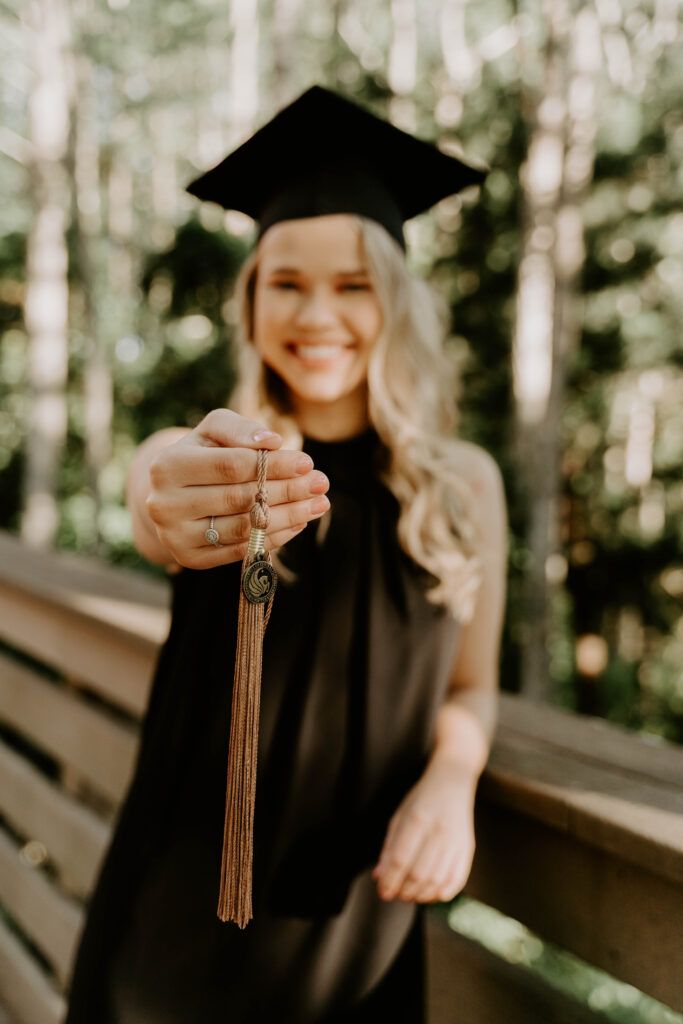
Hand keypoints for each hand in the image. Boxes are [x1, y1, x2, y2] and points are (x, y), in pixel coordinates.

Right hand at [144, 408, 329, 569]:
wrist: (174, 493)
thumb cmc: (203, 454)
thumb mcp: (215, 430)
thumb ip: (241, 429)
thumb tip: (273, 441)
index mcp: (168, 466)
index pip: (232, 466)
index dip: (274, 465)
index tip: (307, 462)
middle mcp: (165, 504)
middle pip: (240, 498)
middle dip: (288, 490)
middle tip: (321, 484)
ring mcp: (175, 535)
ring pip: (243, 528)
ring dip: (288, 516)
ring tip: (318, 504)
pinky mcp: (189, 558)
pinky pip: (240, 551)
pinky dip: (274, 538)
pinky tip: (298, 522)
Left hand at [371, 756, 475, 903]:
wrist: (453, 782)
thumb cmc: (421, 799)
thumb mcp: (399, 816)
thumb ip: (389, 847)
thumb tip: (380, 877)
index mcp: (417, 819)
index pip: (400, 859)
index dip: (390, 880)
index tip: (382, 892)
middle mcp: (438, 831)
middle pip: (419, 873)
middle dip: (403, 891)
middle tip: (394, 894)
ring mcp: (456, 841)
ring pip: (437, 880)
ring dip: (420, 895)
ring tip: (409, 895)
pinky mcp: (468, 848)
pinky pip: (457, 879)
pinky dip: (443, 893)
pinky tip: (431, 894)